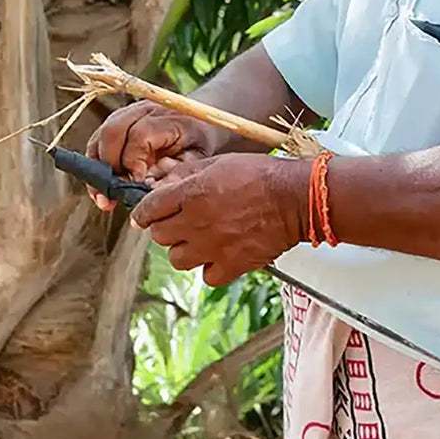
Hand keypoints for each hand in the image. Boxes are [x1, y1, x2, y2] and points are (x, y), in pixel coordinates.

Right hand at [85, 100, 217, 210]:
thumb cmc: (199, 140)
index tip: (136, 185)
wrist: (200, 116)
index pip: (140, 135)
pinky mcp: (118, 120)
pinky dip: (97, 164)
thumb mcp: (197, 159)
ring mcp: (128, 112)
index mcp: (168, 116)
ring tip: (104, 197)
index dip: (133, 163)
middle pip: (113, 131)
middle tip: (112, 197)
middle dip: (109, 167)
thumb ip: (176, 174)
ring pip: (101, 135)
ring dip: (97, 168)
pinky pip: (98, 140)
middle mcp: (144, 109)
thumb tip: (151, 193)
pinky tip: (103, 187)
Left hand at [130, 154, 308, 286]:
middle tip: (178, 221)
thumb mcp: (220, 162)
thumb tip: (164, 185)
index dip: (143, 212)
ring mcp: (213, 247)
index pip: (149, 208)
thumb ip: (189, 174)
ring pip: (178, 259)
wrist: (296, 197)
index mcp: (192, 193)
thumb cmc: (262, 174)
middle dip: (165, 227)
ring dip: (184, 249)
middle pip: (160, 235)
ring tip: (199, 239)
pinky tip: (219, 253)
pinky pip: (207, 276)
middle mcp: (197, 222)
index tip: (144, 216)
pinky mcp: (232, 265)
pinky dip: (210, 267)